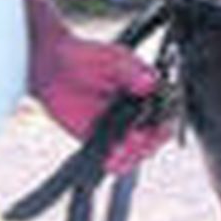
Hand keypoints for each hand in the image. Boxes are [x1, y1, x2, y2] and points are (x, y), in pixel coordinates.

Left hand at [34, 30, 169, 172]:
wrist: (54, 66)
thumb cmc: (86, 57)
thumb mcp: (111, 59)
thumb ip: (131, 71)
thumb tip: (149, 82)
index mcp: (147, 93)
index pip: (166, 112)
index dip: (166, 122)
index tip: (159, 127)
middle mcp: (137, 113)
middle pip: (154, 137)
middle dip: (149, 143)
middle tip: (137, 138)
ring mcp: (120, 128)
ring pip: (136, 152)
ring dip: (132, 156)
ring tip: (120, 152)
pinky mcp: (100, 140)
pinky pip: (112, 158)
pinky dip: (114, 163)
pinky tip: (110, 162)